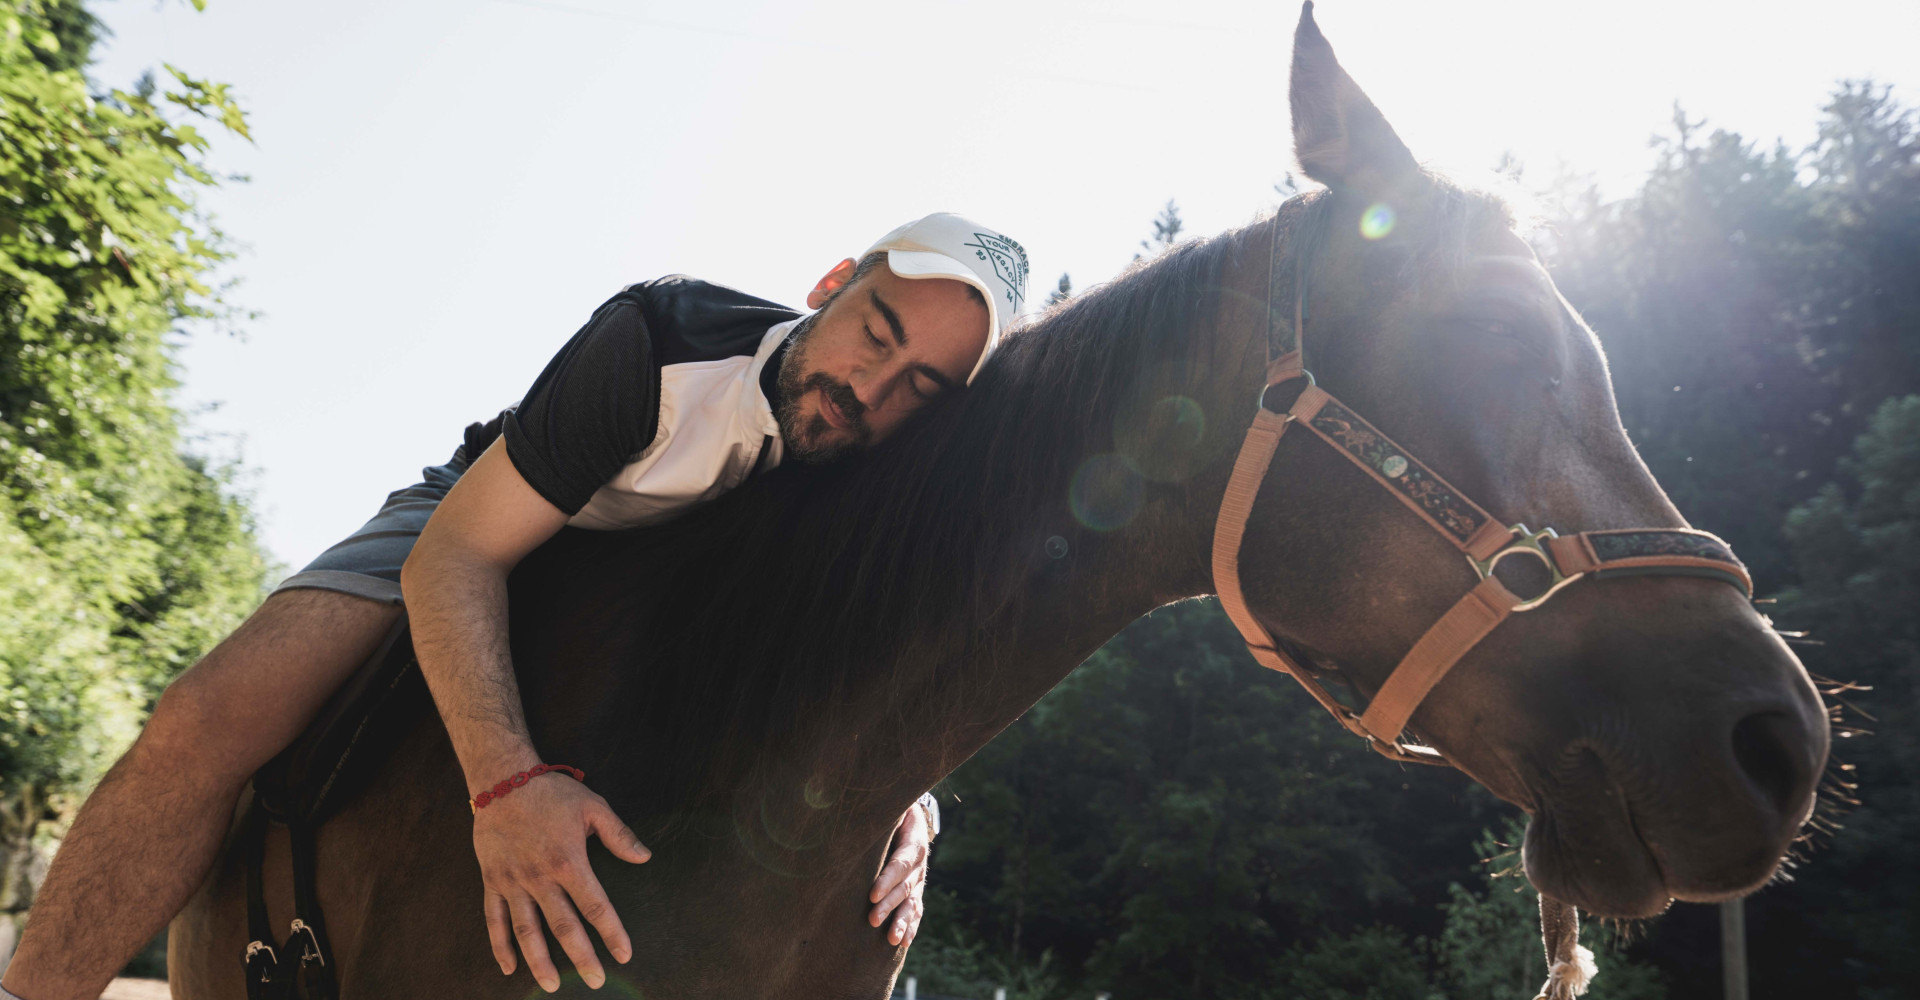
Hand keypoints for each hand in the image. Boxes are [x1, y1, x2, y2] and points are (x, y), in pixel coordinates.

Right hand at [473, 772, 650, 991]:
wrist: (502, 779)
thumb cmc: (551, 793)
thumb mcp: (592, 807)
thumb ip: (619, 835)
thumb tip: (645, 858)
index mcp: (568, 862)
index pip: (595, 906)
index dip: (612, 932)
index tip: (624, 954)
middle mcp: (540, 877)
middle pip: (563, 927)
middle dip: (582, 957)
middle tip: (596, 981)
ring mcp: (513, 881)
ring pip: (527, 931)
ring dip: (540, 961)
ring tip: (553, 985)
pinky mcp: (492, 881)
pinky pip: (494, 919)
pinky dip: (500, 945)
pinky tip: (509, 967)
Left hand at [867, 802, 931, 945]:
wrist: (912, 816)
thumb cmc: (894, 810)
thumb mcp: (893, 806)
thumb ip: (881, 812)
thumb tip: (860, 812)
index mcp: (914, 842)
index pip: (901, 864)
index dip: (887, 879)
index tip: (871, 895)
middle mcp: (919, 864)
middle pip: (905, 887)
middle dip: (889, 905)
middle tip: (873, 919)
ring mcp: (919, 880)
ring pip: (912, 903)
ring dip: (902, 921)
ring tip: (891, 939)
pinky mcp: (915, 890)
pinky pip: (916, 910)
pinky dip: (911, 926)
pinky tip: (903, 941)